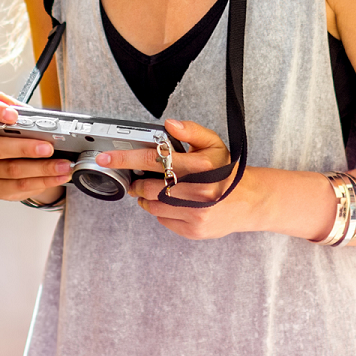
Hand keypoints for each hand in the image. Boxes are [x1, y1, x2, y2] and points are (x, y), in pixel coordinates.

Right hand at [0, 91, 69, 203]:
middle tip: (48, 148)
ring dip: (41, 169)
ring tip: (62, 165)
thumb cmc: (14, 131)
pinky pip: (17, 187)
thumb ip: (21, 110)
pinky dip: (41, 182)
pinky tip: (55, 177)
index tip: (14, 115)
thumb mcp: (17, 114)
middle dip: (26, 148)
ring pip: (11, 170)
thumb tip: (36, 116)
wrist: (11, 155)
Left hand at [97, 119, 247, 239]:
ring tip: (149, 188)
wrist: (247, 202)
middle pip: (148, 186)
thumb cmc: (226, 171)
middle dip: (136, 181)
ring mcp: (195, 213)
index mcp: (201, 166)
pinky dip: (158, 210)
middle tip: (134, 176)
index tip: (108, 158)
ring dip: (144, 196)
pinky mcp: (192, 230)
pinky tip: (168, 201)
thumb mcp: (213, 144)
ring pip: (152, 205)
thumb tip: (168, 125)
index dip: (127, 158)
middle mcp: (198, 192)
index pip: (154, 159)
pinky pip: (162, 219)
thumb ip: (191, 131)